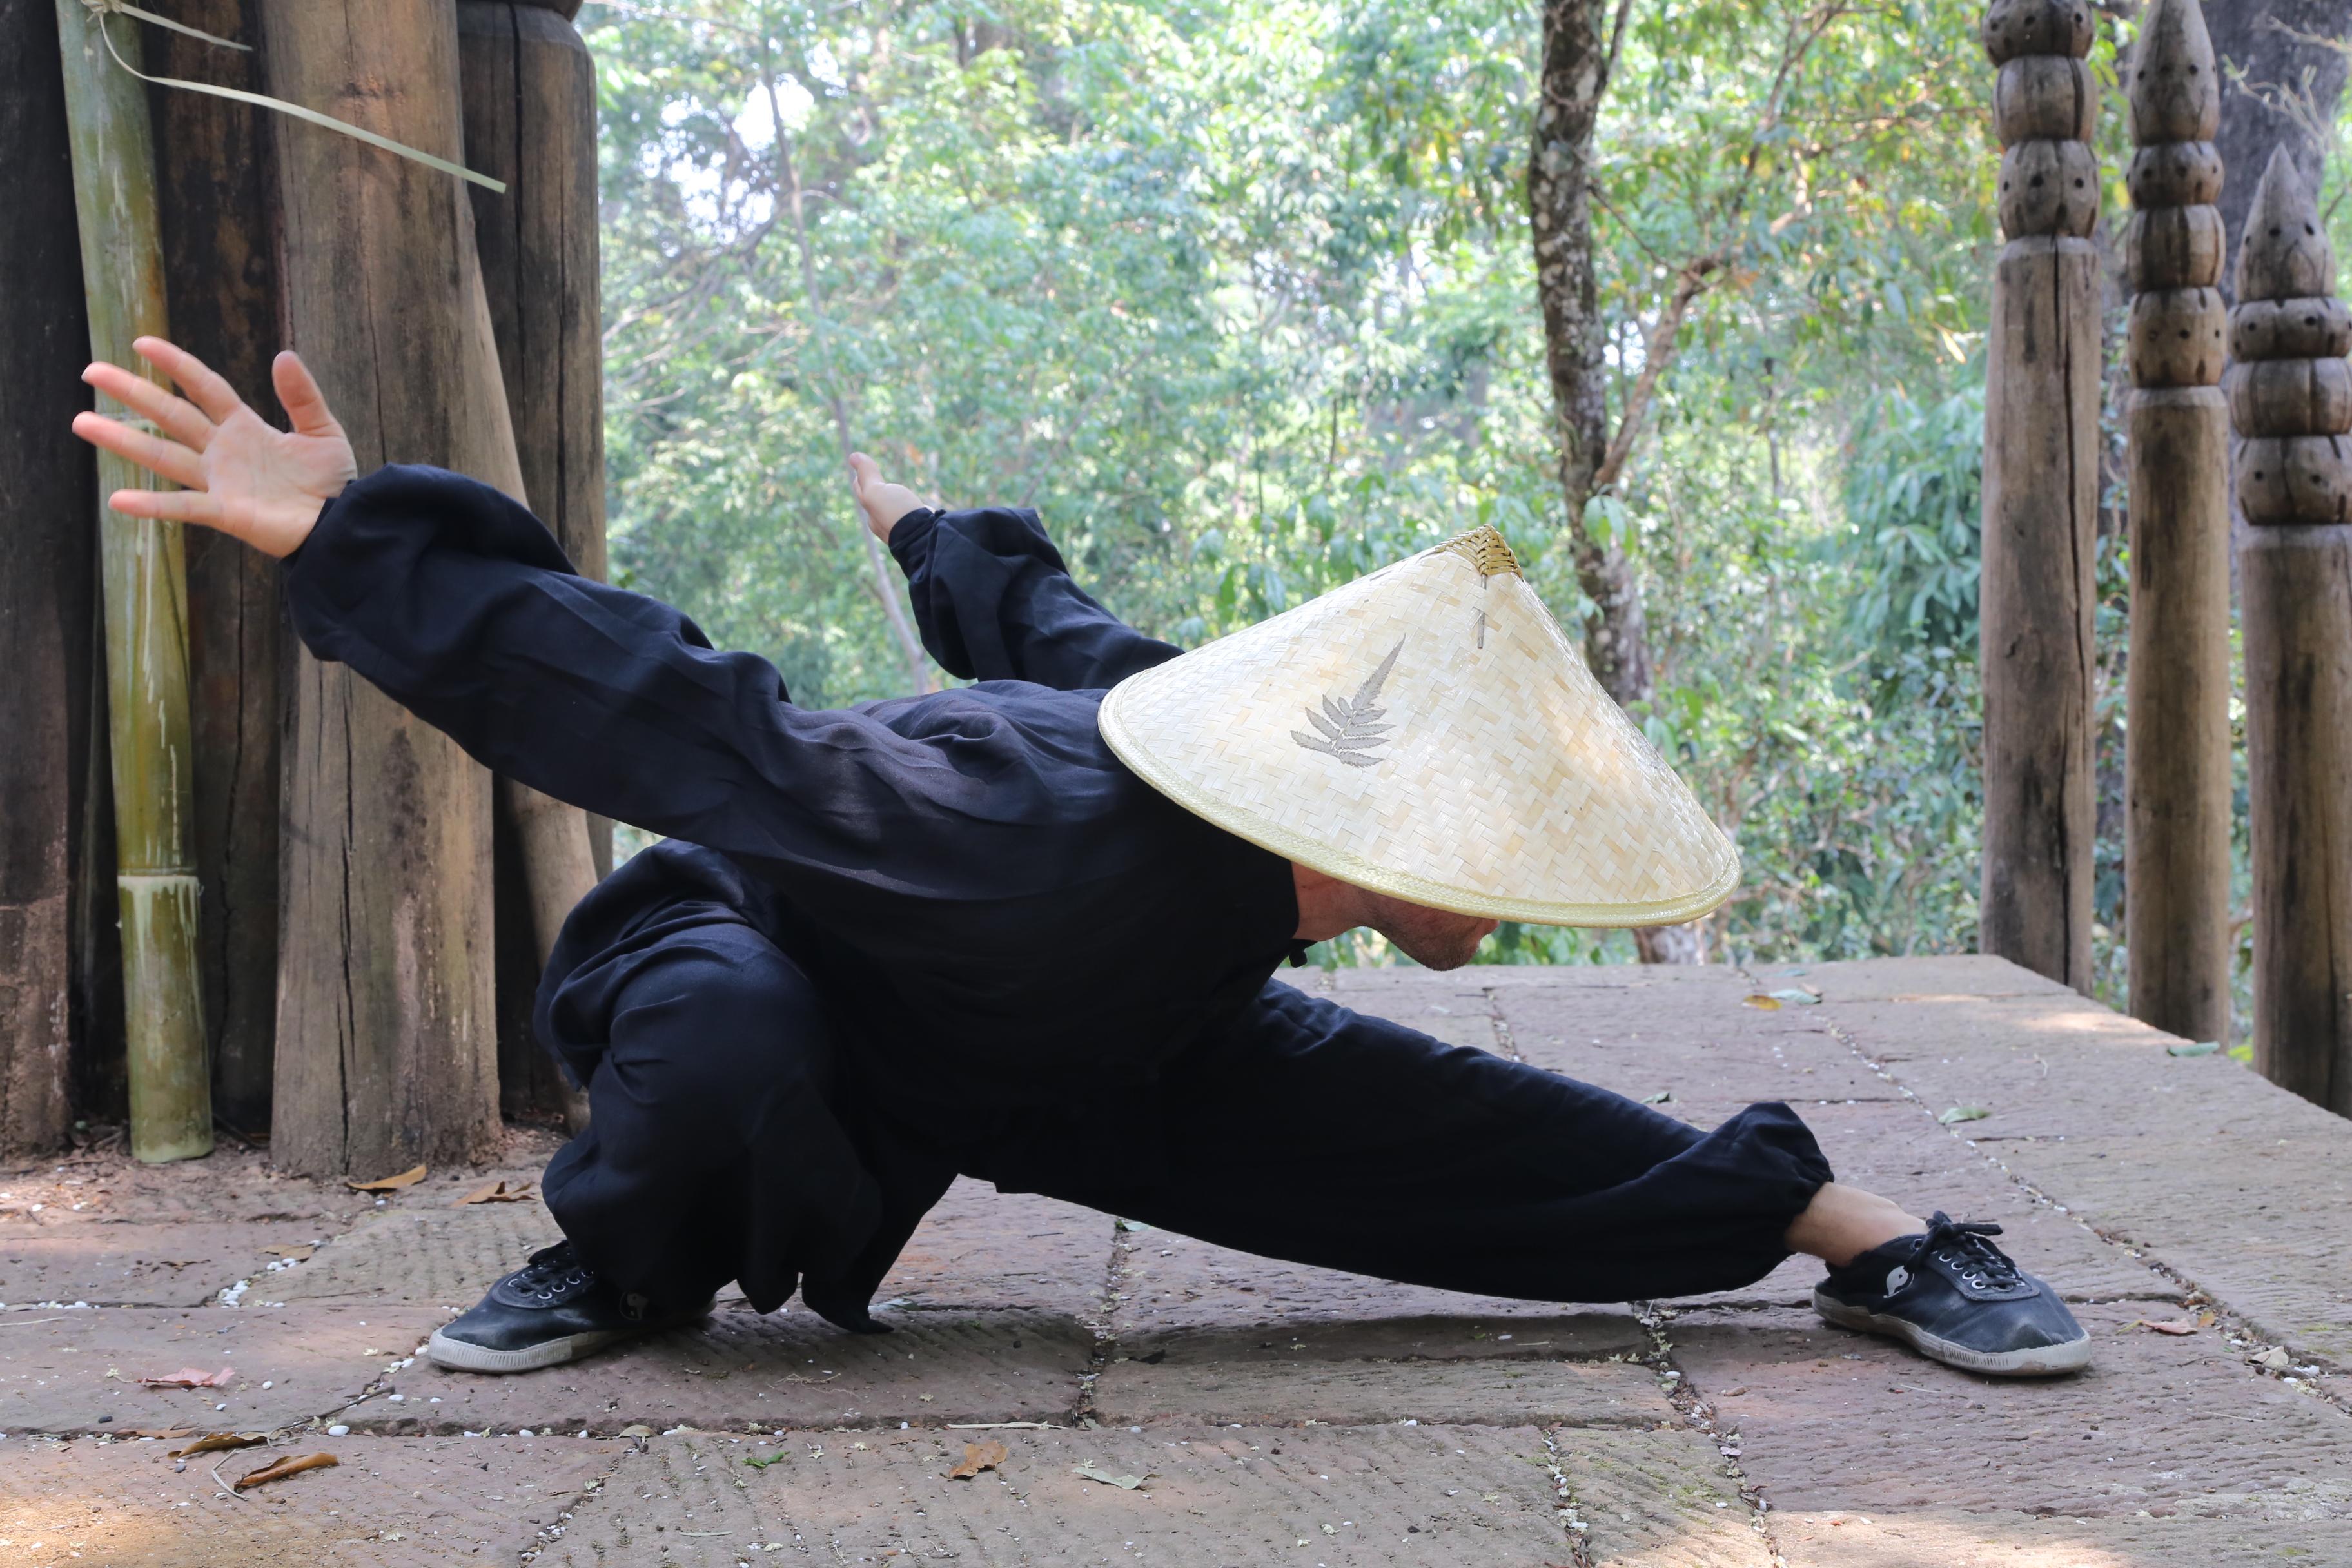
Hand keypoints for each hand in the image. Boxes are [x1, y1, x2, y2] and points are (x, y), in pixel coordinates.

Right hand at [71, 337, 357, 558]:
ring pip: (163, 455)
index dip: (177, 364)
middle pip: (171, 415)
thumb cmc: (333, 482)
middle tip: (91, 372)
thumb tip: (284, 354)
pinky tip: (118, 499)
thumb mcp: (322, 431)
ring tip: (81, 421)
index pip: (204, 388)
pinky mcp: (225, 512)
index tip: (141, 342)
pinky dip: (152, 505)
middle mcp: (223, 451)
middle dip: (133, 393)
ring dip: (123, 440)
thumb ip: (302, 396)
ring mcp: (219, 481)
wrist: (345, 524)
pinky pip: (183, 507)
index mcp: (245, 427)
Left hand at [848, 451, 925, 542]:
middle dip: (876, 490)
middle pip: (878, 501)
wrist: (924, 537)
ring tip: (897, 494)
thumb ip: (866, 474)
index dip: (861, 477)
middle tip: (875, 477)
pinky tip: (919, 509)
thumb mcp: (876, 491)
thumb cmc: (896, 514)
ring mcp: (905, 528)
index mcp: (872, 515)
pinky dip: (913, 509)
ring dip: (895, 501)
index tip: (861, 464)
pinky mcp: (924, 528)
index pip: (863, 491)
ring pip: (896, 509)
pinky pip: (914, 516)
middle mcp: (887, 524)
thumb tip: (853, 455)